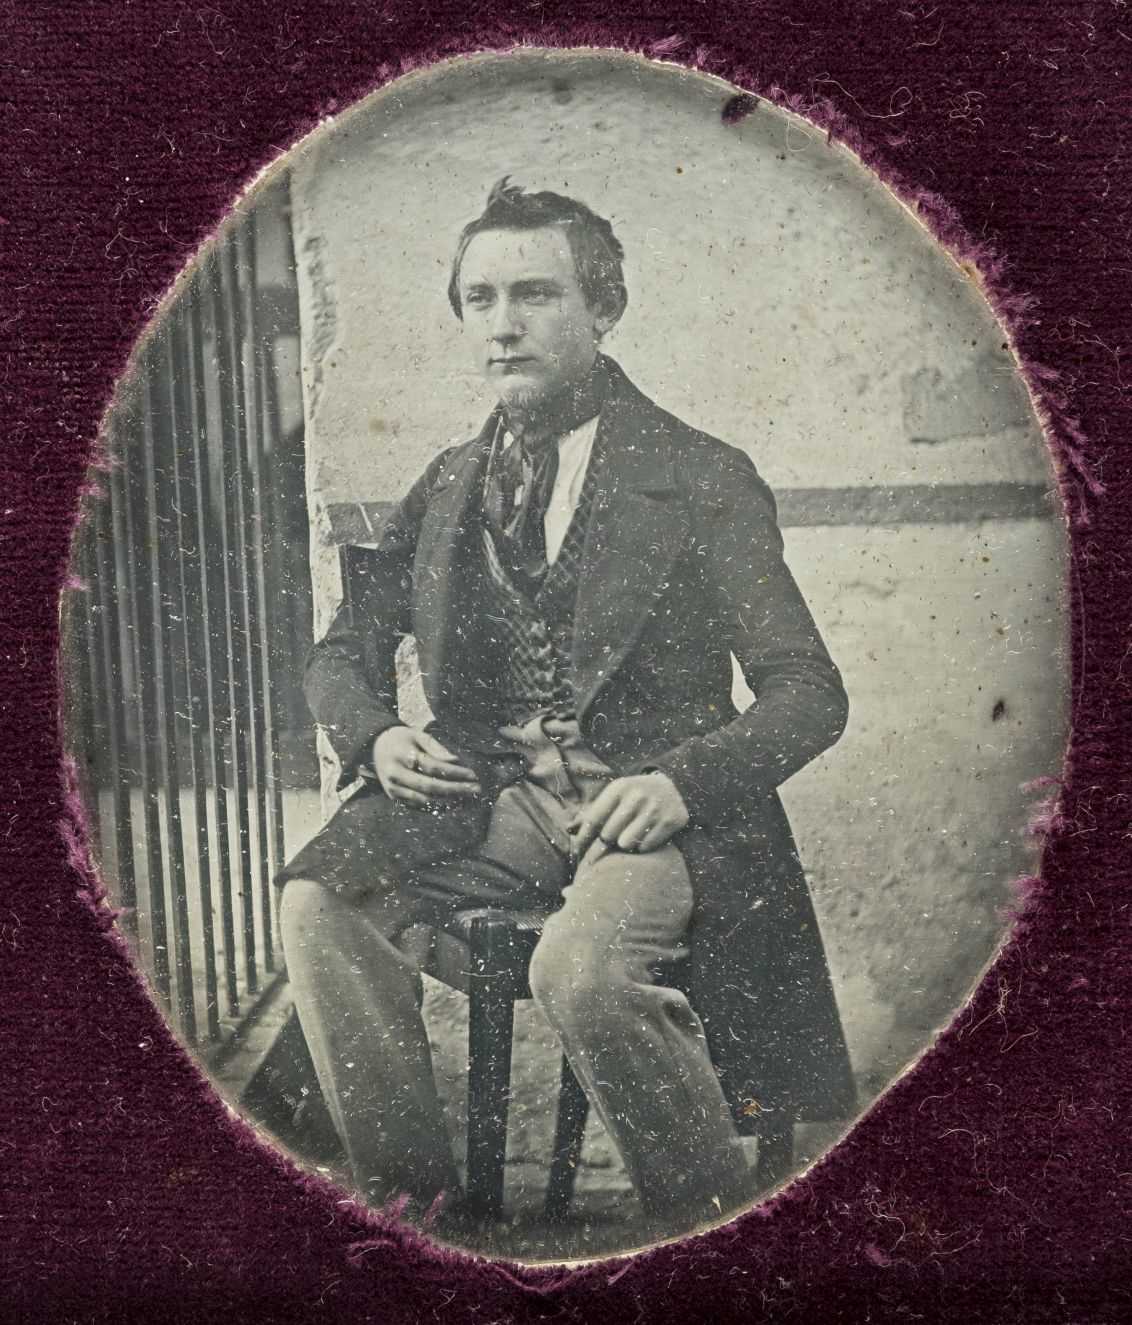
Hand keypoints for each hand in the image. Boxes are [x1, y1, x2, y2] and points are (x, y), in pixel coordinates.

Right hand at [372, 727, 481, 805]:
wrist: (376, 749)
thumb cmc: (402, 740)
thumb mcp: (417, 735)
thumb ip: (436, 747)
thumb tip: (454, 761)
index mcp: (401, 755)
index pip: (432, 767)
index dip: (454, 772)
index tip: (473, 774)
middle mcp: (396, 775)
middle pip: (430, 787)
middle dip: (456, 789)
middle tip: (476, 789)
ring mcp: (394, 790)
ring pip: (426, 800)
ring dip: (450, 801)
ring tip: (469, 798)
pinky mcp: (395, 799)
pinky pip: (419, 807)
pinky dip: (438, 807)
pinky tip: (455, 803)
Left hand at [567, 772, 689, 859]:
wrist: (672, 788)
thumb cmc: (633, 797)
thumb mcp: (613, 797)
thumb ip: (591, 813)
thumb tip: (569, 829)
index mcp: (618, 788)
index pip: (593, 819)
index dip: (583, 839)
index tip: (577, 854)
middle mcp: (636, 796)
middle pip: (609, 835)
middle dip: (607, 843)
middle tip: (611, 842)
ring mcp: (654, 808)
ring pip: (627, 843)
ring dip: (626, 845)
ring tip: (630, 836)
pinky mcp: (670, 820)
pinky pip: (646, 847)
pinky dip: (643, 846)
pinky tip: (646, 836)